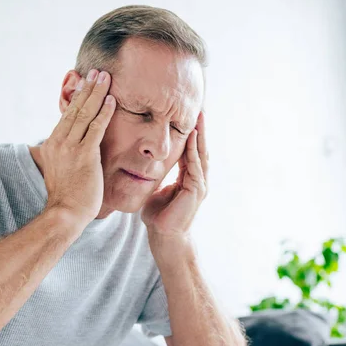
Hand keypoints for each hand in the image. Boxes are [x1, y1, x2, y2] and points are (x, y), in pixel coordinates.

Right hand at [42, 69, 115, 226]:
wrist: (65, 213)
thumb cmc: (66, 196)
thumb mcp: (59, 170)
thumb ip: (62, 156)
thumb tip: (62, 150)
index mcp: (52, 144)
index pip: (67, 115)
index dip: (78, 97)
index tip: (86, 83)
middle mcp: (59, 142)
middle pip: (75, 109)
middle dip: (88, 88)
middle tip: (98, 71)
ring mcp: (71, 148)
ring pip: (85, 114)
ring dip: (96, 94)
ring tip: (105, 77)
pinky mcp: (85, 155)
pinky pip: (96, 129)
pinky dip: (104, 113)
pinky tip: (112, 100)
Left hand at [141, 111, 208, 239]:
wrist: (164, 236)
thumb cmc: (158, 217)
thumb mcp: (155, 190)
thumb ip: (155, 177)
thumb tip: (144, 167)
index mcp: (188, 179)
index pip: (190, 151)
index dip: (190, 135)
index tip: (187, 117)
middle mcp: (197, 180)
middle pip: (200, 149)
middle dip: (200, 129)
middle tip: (199, 109)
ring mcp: (199, 185)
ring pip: (200, 154)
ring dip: (200, 135)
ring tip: (199, 117)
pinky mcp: (196, 190)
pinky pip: (195, 165)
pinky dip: (193, 150)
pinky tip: (192, 136)